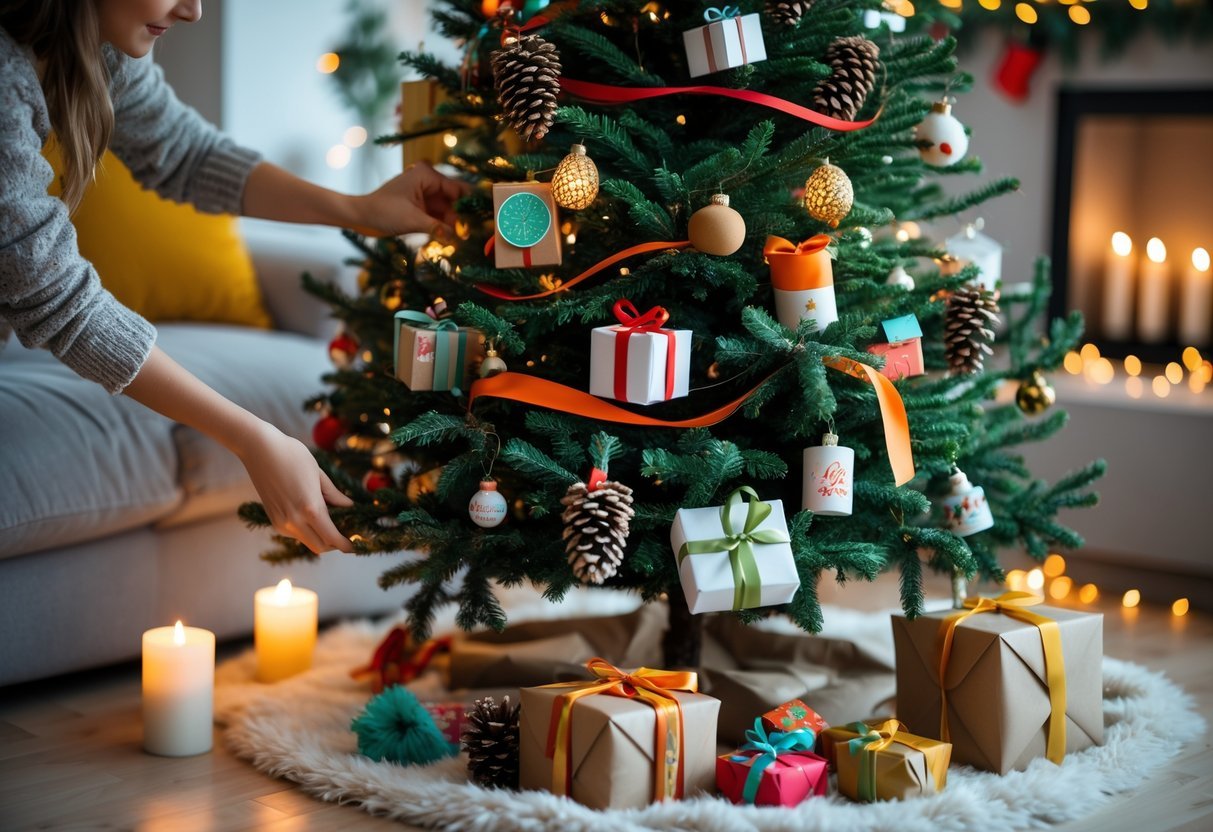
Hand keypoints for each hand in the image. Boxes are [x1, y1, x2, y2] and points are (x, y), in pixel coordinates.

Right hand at [237, 421, 354, 553]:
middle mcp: (294, 521)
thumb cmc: (292, 455)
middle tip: (346, 533)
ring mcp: (281, 522)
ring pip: (307, 541)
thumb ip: (334, 495)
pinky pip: (295, 534)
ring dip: (321, 537)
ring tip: (332, 521)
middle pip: (320, 547)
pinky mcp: (274, 520)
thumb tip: (349, 507)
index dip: (346, 545)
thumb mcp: (318, 474)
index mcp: (310, 508)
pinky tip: (312, 515)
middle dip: (334, 544)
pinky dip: (307, 530)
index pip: (332, 538)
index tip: (355, 545)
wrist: (259, 449)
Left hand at [352, 161, 470, 237]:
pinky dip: (445, 225)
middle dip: (463, 216)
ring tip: (466, 239)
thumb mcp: (413, 220)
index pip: (457, 189)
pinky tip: (454, 237)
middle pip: (454, 199)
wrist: (361, 216)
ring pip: (448, 209)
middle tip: (474, 234)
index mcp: (427, 175)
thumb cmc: (383, 211)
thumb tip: (459, 237)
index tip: (480, 221)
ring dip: (455, 223)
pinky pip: (439, 215)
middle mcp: (429, 181)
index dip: (468, 205)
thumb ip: (438, 227)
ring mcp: (425, 194)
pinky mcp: (421, 206)